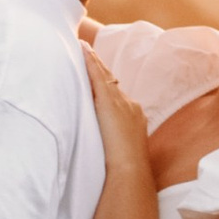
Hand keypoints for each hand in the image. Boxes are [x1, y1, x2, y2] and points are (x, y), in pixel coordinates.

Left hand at [81, 40, 153, 172]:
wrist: (130, 170)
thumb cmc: (125, 170)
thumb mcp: (122, 151)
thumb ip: (115, 141)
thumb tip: (107, 145)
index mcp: (135, 115)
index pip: (118, 95)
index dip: (107, 83)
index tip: (99, 75)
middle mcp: (130, 105)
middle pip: (112, 82)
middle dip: (100, 69)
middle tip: (88, 53)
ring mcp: (121, 102)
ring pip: (105, 77)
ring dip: (94, 63)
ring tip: (83, 48)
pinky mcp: (109, 102)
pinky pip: (99, 77)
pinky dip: (91, 62)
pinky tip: (83, 50)